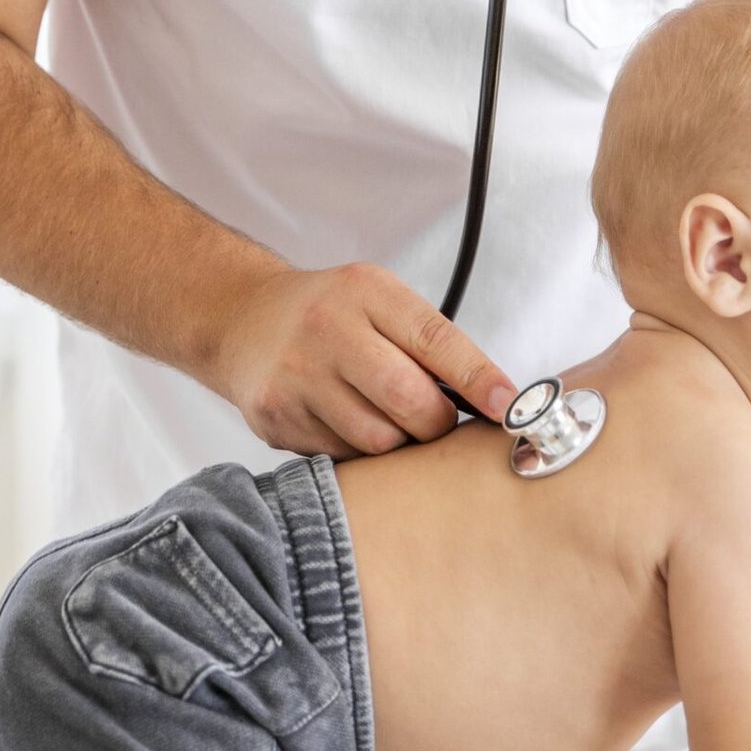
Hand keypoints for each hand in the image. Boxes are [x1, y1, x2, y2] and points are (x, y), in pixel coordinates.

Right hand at [212, 261, 516, 458]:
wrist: (243, 320)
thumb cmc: (328, 313)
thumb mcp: (377, 300)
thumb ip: (427, 342)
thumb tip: (490, 399)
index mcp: (364, 292)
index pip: (435, 340)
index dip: (478, 378)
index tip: (507, 405)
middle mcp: (326, 330)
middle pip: (407, 400)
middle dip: (435, 423)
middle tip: (435, 421)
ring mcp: (296, 377)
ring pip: (376, 440)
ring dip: (397, 442)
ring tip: (387, 419)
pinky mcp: (276, 419)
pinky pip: (340, 457)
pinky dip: (357, 451)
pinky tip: (346, 424)